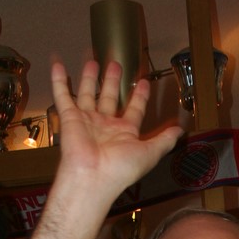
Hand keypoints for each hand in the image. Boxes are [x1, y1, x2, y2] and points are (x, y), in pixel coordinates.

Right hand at [52, 60, 182, 207]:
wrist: (93, 177)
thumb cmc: (121, 169)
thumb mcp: (150, 153)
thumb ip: (164, 140)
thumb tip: (180, 130)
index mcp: (124, 133)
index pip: (134, 109)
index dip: (140, 96)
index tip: (143, 82)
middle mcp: (105, 125)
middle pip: (109, 98)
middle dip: (113, 81)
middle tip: (116, 64)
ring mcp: (87, 121)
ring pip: (87, 94)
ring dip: (90, 78)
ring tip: (93, 61)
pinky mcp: (69, 118)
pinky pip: (62, 96)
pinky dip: (59, 81)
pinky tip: (58, 65)